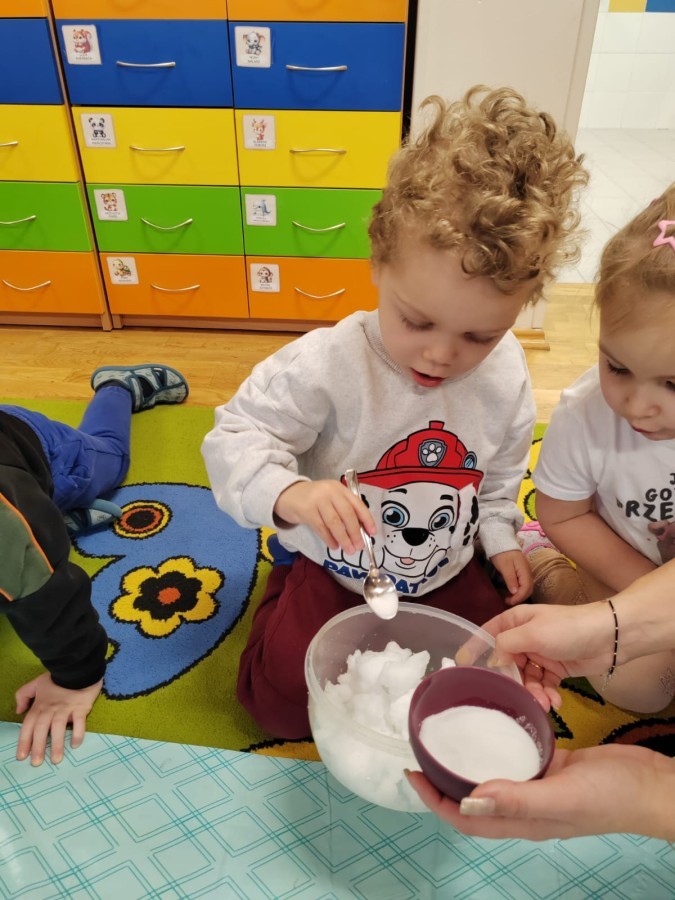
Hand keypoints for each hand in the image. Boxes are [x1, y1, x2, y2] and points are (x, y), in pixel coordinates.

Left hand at [15, 673, 102, 765]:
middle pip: (41, 730)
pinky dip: (78, 733)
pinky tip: (75, 744)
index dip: (24, 741)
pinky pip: (79, 722)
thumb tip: (19, 711)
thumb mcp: (36, 683)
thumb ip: (23, 695)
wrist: (78, 668)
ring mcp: (66, 709)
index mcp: (39, 705)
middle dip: (38, 747)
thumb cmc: (57, 678)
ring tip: (56, 759)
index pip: (28, 726)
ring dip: (56, 744)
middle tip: (36, 763)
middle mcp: (51, 709)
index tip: (21, 756)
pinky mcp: (81, 708)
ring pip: (59, 728)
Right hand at [274, 479, 375, 552]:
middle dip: (355, 532)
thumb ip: (344, 509)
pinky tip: (334, 546)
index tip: (372, 533)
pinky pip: (321, 528)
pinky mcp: (306, 510)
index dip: (366, 519)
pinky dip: (329, 539)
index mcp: (340, 489)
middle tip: (359, 546)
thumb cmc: (314, 499)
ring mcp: (317, 500)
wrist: (287, 494)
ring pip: (334, 522)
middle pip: (347, 514)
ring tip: (349, 550)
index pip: (357, 504)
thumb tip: (360, 531)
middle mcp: (330, 492)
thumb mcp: (330, 498)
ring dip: (343, 538)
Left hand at [406, 745, 674, 840]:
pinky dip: (501, 739)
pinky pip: (518, 753)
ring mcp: (539, 784)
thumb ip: (517, 799)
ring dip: (469, 756)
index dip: (434, 799)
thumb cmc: (611, 797)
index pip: (465, 817)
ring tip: (450, 729)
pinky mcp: (553, 764)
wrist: (651, 786)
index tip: (411, 772)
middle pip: (472, 796)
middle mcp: (525, 805)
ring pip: (493, 772)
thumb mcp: (563, 797)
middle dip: (443, 777)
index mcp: (522, 820)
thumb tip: (467, 799)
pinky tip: (493, 717)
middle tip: (424, 747)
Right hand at [456, 602, 614, 709]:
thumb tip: (490, 661)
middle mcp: (524, 638)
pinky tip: (556, 701)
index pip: (487, 634)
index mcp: (515, 622)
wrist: (609, 637)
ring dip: (533, 693)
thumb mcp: (533, 633)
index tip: (460, 666)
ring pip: (526, 678)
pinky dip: (547, 695)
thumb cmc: (568, 628)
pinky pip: (543, 685)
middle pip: (507, 663)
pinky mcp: (556, 669)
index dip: (474, 649)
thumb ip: (506, 645)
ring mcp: (541, 654)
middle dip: (513, 682)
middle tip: (518, 697)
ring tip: (545, 703)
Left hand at [490, 549, 532, 604]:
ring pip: (526, 587)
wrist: (501, 542)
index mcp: (525, 571)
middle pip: (528, 589)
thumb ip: (511, 579)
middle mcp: (528, 572)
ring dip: (519, 595)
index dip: (519, 597)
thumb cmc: (502, 554)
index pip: (526, 588)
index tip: (509, 602)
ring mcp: (526, 572)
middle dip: (520, 598)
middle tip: (508, 602)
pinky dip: (518, 590)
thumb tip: (515, 592)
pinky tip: (511, 592)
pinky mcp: (522, 572)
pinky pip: (523, 584)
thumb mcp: (505, 567)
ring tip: (509, 599)